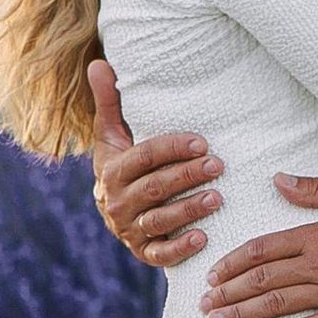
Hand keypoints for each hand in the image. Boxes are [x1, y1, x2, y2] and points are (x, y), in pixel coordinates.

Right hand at [88, 60, 220, 269]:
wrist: (111, 209)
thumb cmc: (121, 163)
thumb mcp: (112, 135)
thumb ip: (109, 102)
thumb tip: (98, 63)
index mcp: (112, 170)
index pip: (143, 157)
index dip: (171, 149)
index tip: (202, 142)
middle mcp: (116, 202)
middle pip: (154, 188)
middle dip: (186, 176)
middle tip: (219, 165)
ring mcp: (129, 229)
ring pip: (159, 220)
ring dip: (188, 210)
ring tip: (217, 198)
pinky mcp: (142, 252)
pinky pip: (159, 255)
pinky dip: (180, 249)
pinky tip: (203, 238)